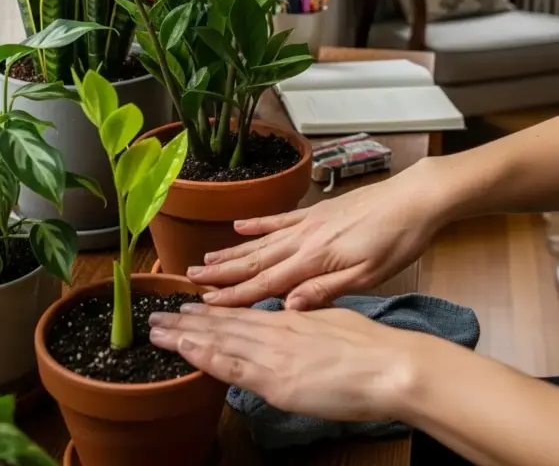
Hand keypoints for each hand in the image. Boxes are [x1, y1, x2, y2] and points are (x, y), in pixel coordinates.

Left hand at [149, 302, 415, 421]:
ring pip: (221, 340)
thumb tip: (295, 314)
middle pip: (223, 325)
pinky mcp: (277, 380)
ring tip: (158, 329)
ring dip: (186, 335)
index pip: (241, 315)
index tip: (187, 307)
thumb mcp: (335, 323)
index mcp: (291, 319)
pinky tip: (185, 349)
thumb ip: (310, 319)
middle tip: (156, 317)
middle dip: (187, 322)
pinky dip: (206, 355)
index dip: (211, 312)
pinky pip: (233, 366)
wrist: (390, 366)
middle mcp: (276, 331)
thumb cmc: (372, 349)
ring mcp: (274, 355)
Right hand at [187, 158, 442, 307]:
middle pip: (255, 261)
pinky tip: (239, 225)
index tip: (206, 304)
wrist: (413, 200)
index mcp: (314, 260)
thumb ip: (325, 291)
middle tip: (189, 283)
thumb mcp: (368, 276)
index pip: (266, 283)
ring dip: (231, 252)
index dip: (235, 296)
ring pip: (261, 241)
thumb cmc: (395, 241)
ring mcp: (309, 223)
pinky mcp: (318, 212)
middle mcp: (304, 239)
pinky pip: (280, 219)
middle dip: (221, 274)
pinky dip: (257, 224)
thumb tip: (287, 307)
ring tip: (204, 260)